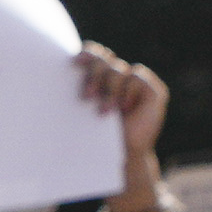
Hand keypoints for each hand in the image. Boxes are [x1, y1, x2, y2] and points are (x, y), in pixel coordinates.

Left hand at [74, 44, 168, 189]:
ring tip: (104, 112)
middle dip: (94, 75)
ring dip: (109, 90)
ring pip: (117, 69)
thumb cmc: (95, 137)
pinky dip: (127, 91)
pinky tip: (124, 107)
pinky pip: (136, 77)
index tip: (74, 63)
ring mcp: (136, 83)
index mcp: (98, 78)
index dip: (86, 54)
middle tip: (87, 96)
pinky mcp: (153, 91)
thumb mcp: (81, 113)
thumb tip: (58, 72)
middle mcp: (117, 77)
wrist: (120, 157)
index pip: (93, 54)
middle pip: (103, 59)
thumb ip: (77, 92)